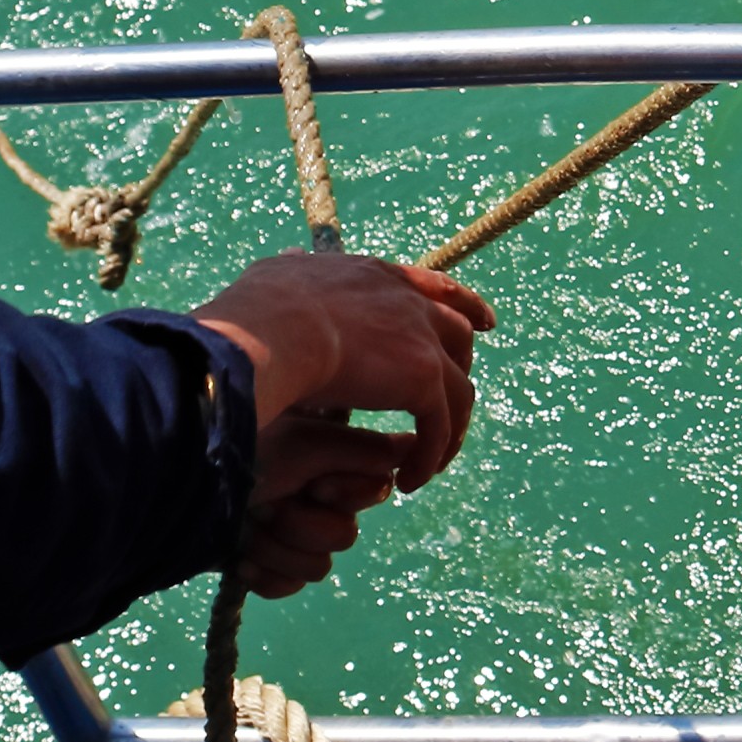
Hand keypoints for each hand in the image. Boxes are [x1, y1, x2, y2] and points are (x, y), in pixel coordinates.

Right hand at [198, 248, 489, 504]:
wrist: (270, 330)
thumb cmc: (257, 311)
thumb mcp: (279, 278)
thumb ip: (292, 274)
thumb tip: (292, 261)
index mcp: (375, 277)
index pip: (431, 286)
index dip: (462, 304)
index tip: (485, 321)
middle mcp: (407, 303)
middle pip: (457, 334)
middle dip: (462, 367)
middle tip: (455, 401)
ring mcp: (420, 340)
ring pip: (458, 390)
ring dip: (448, 428)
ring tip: (429, 461)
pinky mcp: (422, 380)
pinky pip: (440, 426)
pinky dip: (430, 456)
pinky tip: (412, 480)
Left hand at [238, 420, 407, 597]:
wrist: (179, 486)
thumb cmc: (247, 455)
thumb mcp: (309, 445)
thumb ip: (366, 451)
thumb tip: (415, 442)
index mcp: (328, 468)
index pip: (370, 493)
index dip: (344, 495)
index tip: (316, 484)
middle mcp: (313, 502)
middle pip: (344, 537)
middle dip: (302, 523)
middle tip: (270, 502)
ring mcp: (288, 537)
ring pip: (317, 568)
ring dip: (277, 547)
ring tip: (248, 527)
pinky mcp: (264, 568)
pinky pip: (288, 588)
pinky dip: (263, 573)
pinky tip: (241, 559)